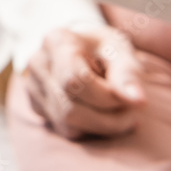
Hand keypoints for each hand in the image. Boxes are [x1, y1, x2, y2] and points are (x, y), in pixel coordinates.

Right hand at [24, 26, 145, 139]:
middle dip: (109, 118)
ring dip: (102, 126)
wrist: (81, 47)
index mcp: (57, 41)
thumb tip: (139, 101)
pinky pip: (65, 129)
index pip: (76, 81)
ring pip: (67, 123)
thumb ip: (129, 74)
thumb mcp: (120, 50)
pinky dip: (90, 128)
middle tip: (132, 112)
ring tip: (120, 113)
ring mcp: (32, 85)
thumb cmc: (103, 48)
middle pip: (70, 108)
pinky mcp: (36, 105)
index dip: (108, 98)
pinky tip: (102, 114)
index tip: (136, 101)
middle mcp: (37, 63)